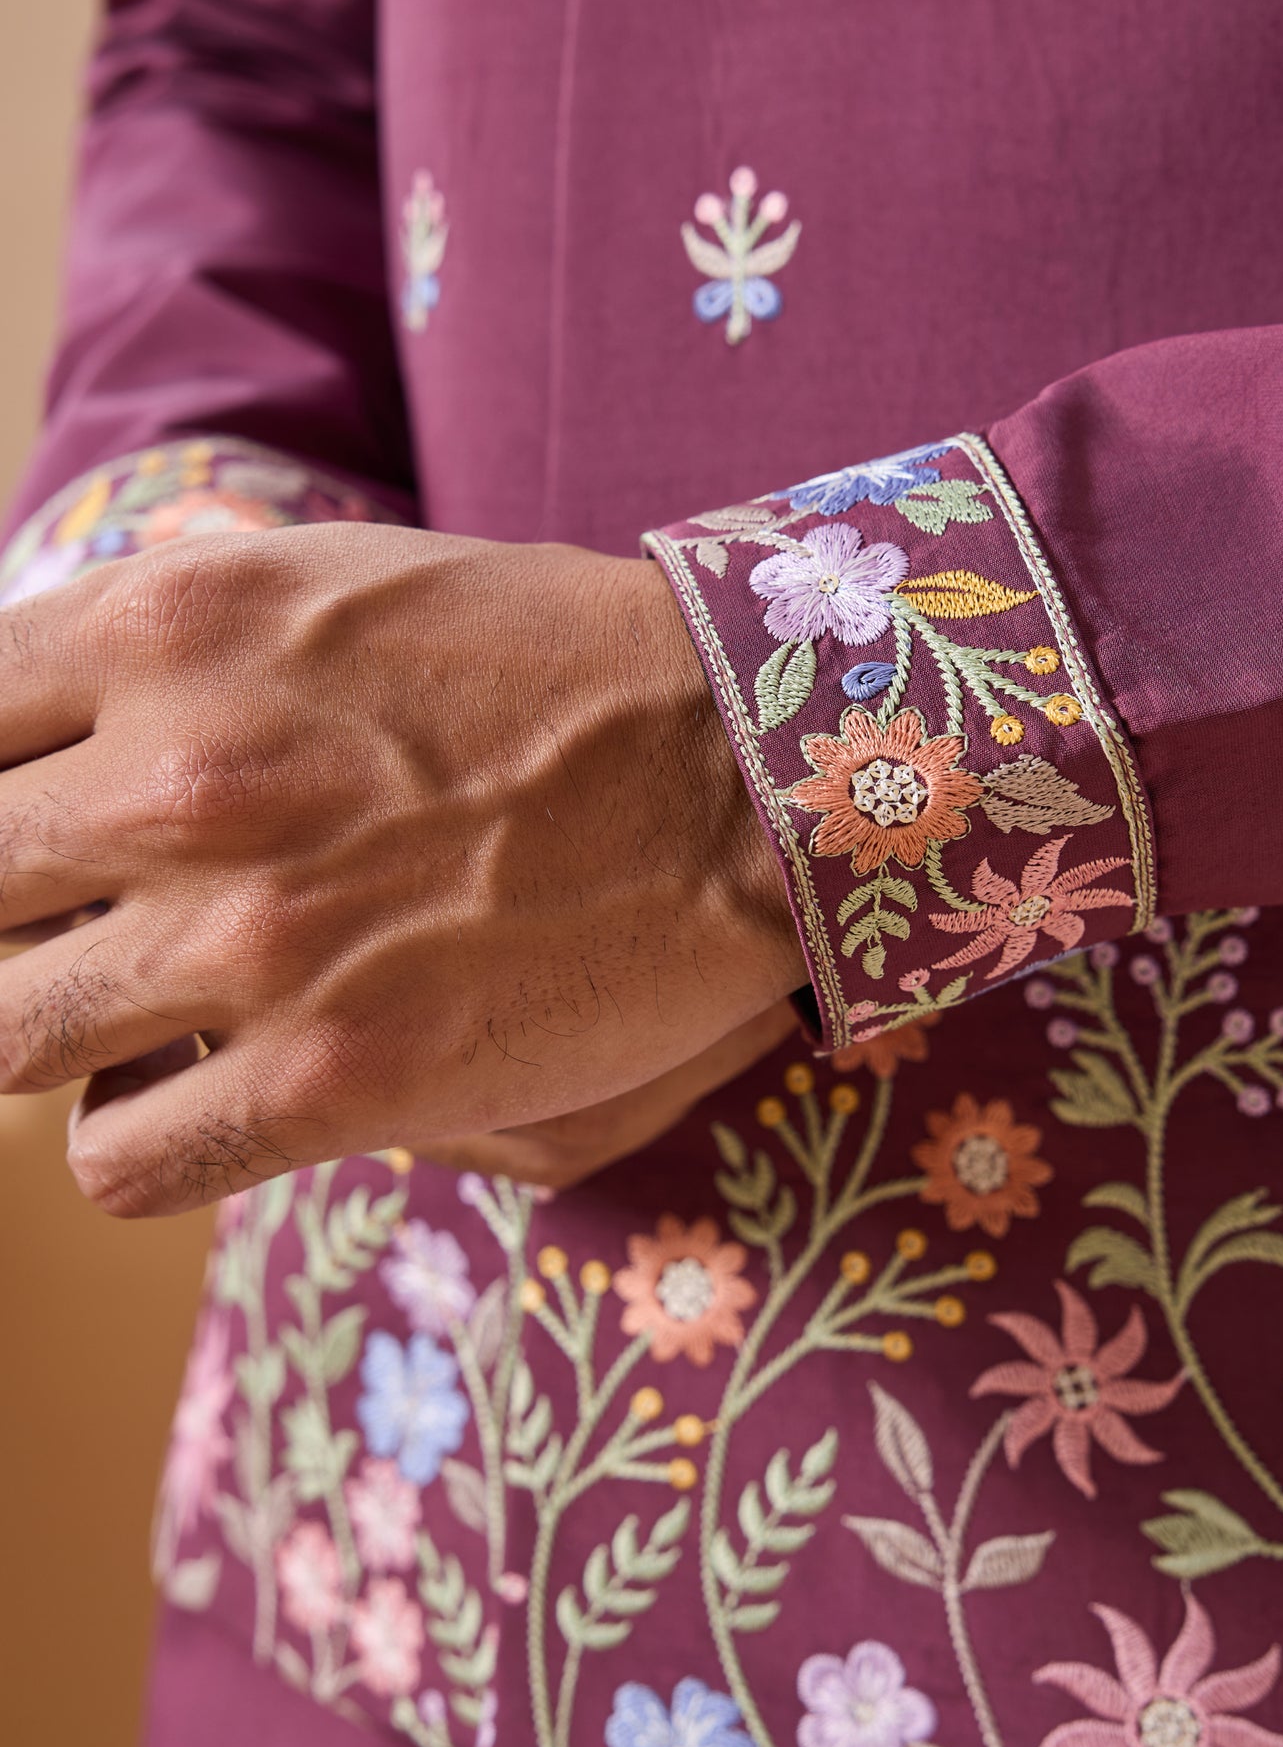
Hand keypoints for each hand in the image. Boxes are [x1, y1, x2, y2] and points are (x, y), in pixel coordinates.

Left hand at [0, 525, 803, 1213]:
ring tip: (148, 1015)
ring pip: (2, 1036)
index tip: (42, 835)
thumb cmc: (541, 663)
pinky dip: (136, 1138)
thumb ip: (155, 658)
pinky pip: (111, 1163)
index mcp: (167, 622)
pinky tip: (211, 1092)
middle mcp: (180, 777)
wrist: (744, 763)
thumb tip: (41, 763)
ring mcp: (248, 938)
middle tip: (94, 925)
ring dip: (59, 1032)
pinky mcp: (326, 1080)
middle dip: (15, 914)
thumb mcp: (323, 583)